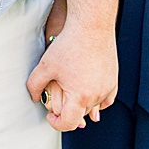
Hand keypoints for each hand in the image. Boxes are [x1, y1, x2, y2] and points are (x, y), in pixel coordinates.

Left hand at [25, 0, 120, 131]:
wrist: (92, 25)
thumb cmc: (69, 44)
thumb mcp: (45, 66)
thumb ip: (35, 86)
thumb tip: (35, 98)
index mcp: (79, 96)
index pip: (68, 123)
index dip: (56, 123)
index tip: (50, 116)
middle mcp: (96, 95)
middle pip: (80, 115)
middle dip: (68, 112)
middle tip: (58, 100)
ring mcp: (107, 87)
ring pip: (94, 107)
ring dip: (82, 106)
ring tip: (72, 96)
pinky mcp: (113, 78)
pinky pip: (107, 99)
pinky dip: (98, 101)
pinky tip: (90, 95)